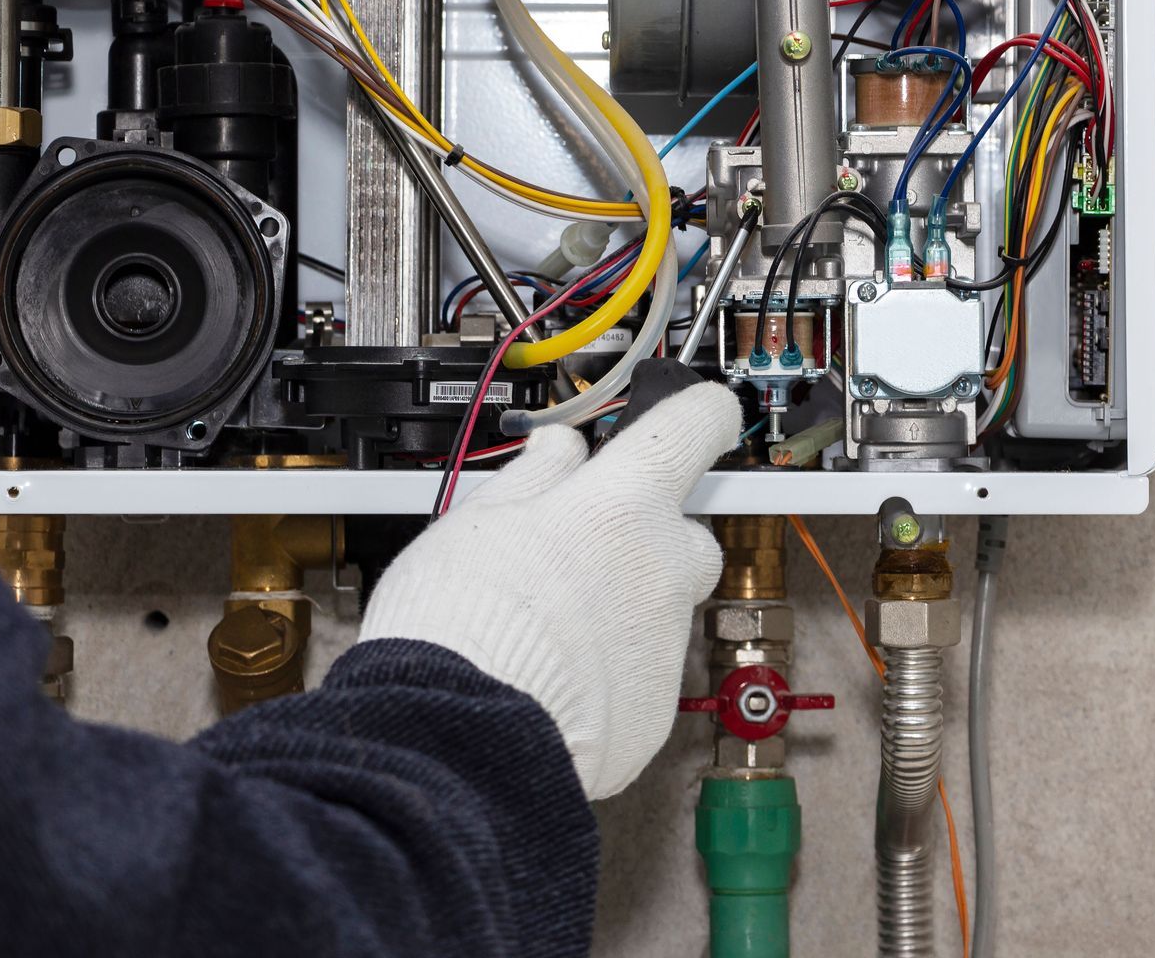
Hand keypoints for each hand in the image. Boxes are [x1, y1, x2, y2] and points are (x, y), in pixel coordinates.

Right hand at [359, 382, 739, 798]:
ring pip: (661, 607)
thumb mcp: (475, 520)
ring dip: (622, 609)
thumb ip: (534, 479)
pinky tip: (556, 678)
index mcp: (620, 504)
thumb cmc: (455, 626)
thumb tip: (559, 452)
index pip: (694, 426)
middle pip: (687, 533)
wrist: (457, 741)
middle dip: (648, 537)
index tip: (698, 414)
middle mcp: (660, 567)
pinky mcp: (655, 709)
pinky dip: (611, 672)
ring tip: (547, 629)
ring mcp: (665, 642)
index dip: (698, 414)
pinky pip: (643, 674)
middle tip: (584, 550)